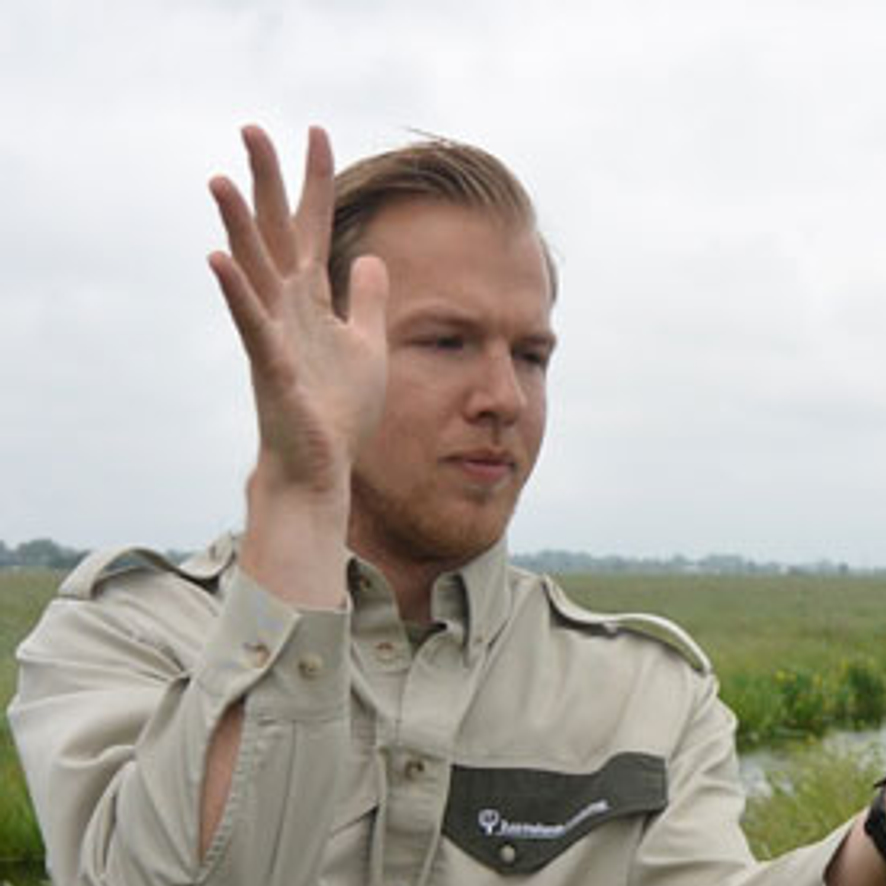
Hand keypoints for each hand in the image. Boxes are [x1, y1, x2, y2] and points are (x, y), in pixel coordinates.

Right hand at [208, 125, 387, 514]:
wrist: (321, 464)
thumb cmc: (339, 410)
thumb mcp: (367, 344)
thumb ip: (368, 301)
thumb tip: (373, 259)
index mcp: (311, 298)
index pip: (313, 226)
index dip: (316, 181)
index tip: (317, 132)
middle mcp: (286, 306)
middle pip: (275, 233)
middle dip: (266, 182)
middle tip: (250, 128)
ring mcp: (273, 333)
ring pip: (253, 269)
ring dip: (237, 225)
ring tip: (220, 179)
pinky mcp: (270, 365)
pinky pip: (251, 323)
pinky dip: (237, 292)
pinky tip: (219, 260)